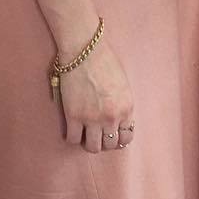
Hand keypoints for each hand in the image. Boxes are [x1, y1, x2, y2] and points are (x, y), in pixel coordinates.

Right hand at [57, 38, 134, 152]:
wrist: (85, 51)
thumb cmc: (105, 62)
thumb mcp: (123, 86)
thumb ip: (122, 105)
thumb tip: (117, 120)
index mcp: (126, 109)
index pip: (126, 137)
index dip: (118, 138)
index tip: (110, 134)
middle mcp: (111, 118)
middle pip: (109, 145)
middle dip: (103, 141)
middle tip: (96, 134)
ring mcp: (92, 119)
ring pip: (92, 147)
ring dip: (88, 143)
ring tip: (84, 134)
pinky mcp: (73, 116)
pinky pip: (72, 139)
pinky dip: (72, 138)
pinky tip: (72, 129)